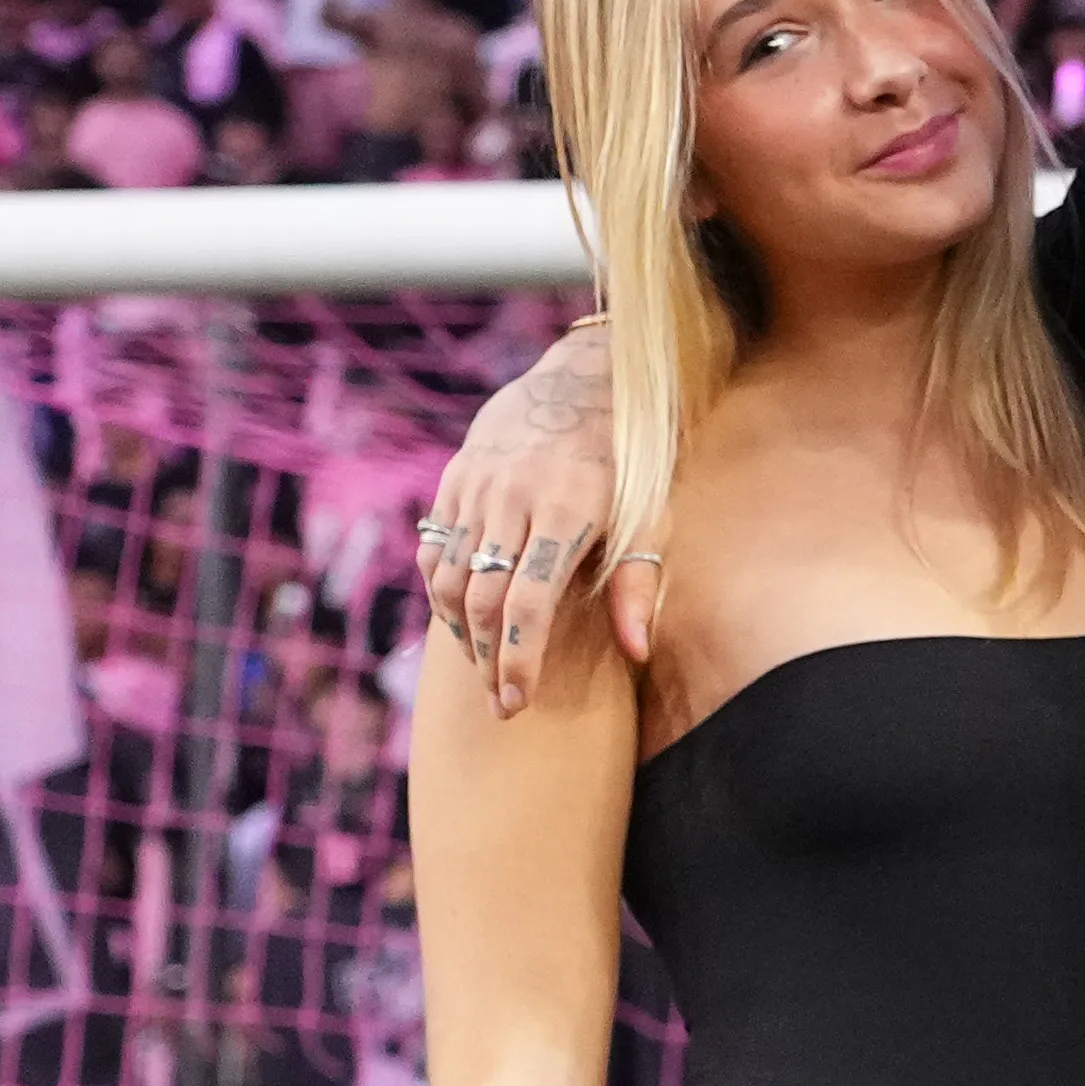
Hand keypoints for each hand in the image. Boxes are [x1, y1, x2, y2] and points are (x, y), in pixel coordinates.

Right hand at [416, 329, 648, 716]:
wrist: (582, 382)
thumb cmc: (630, 462)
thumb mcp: (650, 516)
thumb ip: (639, 583)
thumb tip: (638, 651)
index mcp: (563, 510)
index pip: (528, 602)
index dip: (520, 658)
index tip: (518, 701)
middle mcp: (510, 498)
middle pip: (483, 598)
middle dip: (488, 658)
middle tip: (502, 703)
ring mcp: (475, 487)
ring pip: (450, 577)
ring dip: (461, 632)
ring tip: (483, 669)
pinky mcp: (455, 480)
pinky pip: (434, 548)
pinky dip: (442, 591)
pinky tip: (461, 622)